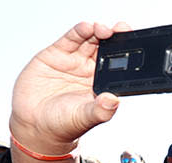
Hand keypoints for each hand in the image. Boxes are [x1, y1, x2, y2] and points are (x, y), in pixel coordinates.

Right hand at [10, 22, 130, 151]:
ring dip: (99, 32)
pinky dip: (80, 31)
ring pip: (91, 41)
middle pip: (107, 49)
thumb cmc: (64, 124)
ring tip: (104, 29)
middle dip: (116, 38)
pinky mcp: (57, 54)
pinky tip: (87, 28)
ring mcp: (75, 61)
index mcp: (103, 86)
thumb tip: (114, 101)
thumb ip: (100, 110)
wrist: (35, 123)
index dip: (127, 56)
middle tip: (122, 30)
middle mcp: (91, 71)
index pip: (120, 67)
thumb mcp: (84, 118)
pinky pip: (72, 39)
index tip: (135, 48)